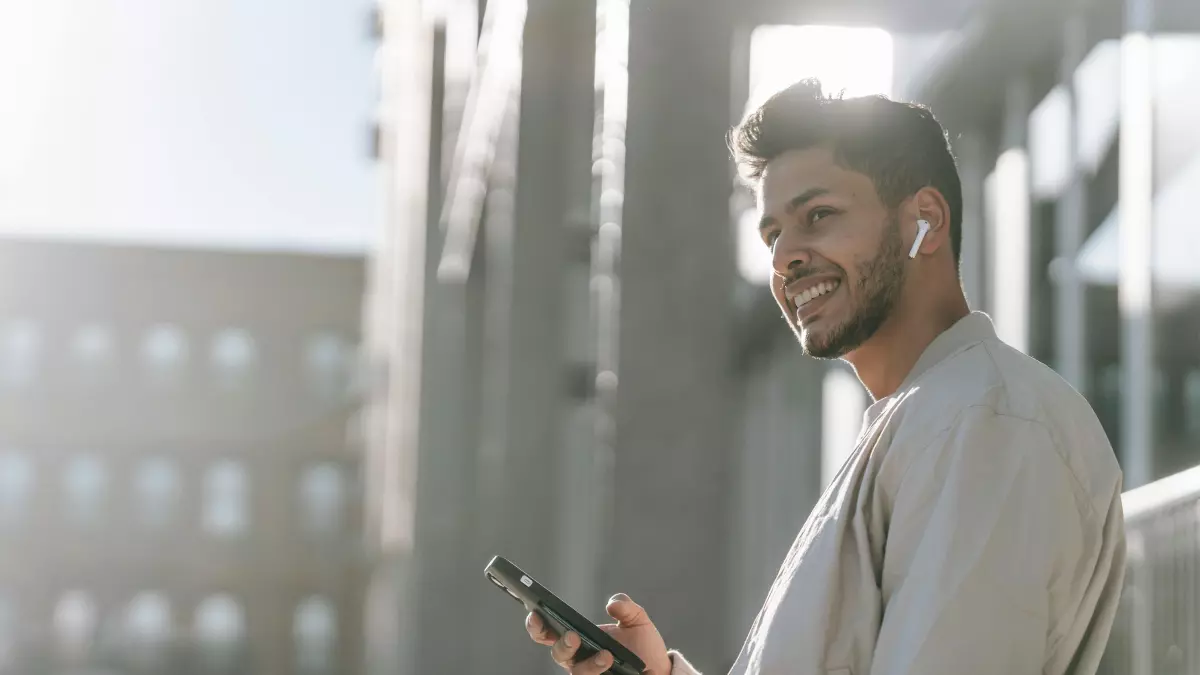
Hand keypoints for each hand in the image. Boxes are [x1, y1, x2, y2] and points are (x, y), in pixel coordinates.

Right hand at [526, 593, 672, 674]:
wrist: (658, 671)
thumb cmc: (642, 646)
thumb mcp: (637, 620)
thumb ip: (626, 607)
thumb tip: (612, 604)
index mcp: (577, 638)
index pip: (548, 633)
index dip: (536, 625)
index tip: (535, 613)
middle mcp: (578, 659)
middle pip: (558, 654)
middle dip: (562, 645)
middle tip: (573, 636)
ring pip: (577, 673)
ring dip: (589, 664)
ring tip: (606, 655)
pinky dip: (598, 672)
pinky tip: (610, 664)